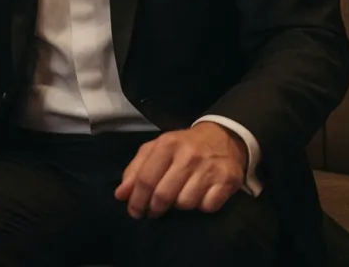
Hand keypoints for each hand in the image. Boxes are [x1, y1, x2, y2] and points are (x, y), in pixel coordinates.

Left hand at [115, 123, 246, 218]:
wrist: (222, 136)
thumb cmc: (183, 146)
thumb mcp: (156, 149)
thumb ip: (135, 170)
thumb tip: (120, 195)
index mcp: (167, 144)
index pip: (146, 179)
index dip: (137, 200)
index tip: (134, 212)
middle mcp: (189, 155)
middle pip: (163, 195)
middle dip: (155, 208)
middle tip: (154, 211)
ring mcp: (209, 168)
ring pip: (185, 204)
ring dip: (179, 207)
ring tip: (179, 197)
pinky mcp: (228, 180)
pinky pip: (207, 207)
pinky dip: (201, 206)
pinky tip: (200, 197)